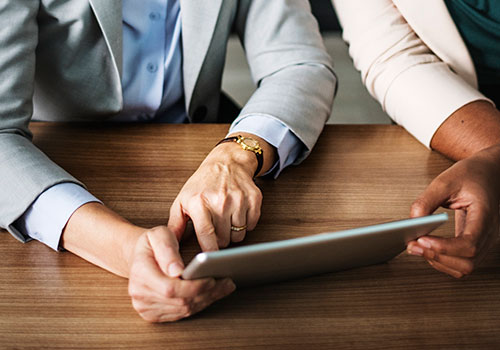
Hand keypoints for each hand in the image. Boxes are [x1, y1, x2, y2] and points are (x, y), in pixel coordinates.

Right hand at [127, 226, 235, 321]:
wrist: (140, 256)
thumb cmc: (151, 243)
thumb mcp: (158, 235)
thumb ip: (167, 249)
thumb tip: (177, 270)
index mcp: (140, 273)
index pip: (171, 288)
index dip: (194, 287)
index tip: (212, 279)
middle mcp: (139, 294)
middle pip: (180, 301)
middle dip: (207, 293)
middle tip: (227, 282)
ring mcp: (145, 307)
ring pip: (183, 310)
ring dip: (207, 300)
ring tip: (224, 287)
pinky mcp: (153, 314)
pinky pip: (180, 314)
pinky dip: (199, 304)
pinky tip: (212, 294)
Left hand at [168, 136, 266, 250]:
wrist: (226, 162)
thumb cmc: (202, 183)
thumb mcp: (182, 200)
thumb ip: (175, 224)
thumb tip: (170, 245)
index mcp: (199, 202)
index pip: (206, 235)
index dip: (209, 251)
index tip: (209, 259)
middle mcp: (220, 200)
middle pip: (224, 240)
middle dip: (220, 239)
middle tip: (216, 228)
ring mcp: (239, 199)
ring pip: (239, 235)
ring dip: (233, 232)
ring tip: (226, 219)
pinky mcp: (254, 199)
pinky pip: (251, 225)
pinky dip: (245, 224)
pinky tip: (237, 213)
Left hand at [407, 144, 499, 277]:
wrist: (488, 173)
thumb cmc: (471, 175)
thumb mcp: (444, 181)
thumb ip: (426, 201)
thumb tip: (412, 222)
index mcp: (485, 216)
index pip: (469, 244)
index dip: (443, 247)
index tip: (421, 239)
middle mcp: (489, 233)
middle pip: (467, 262)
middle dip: (437, 257)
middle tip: (413, 245)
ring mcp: (485, 241)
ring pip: (465, 268)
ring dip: (438, 262)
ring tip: (417, 248)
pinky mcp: (476, 243)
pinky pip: (462, 263)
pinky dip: (443, 262)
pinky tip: (428, 249)